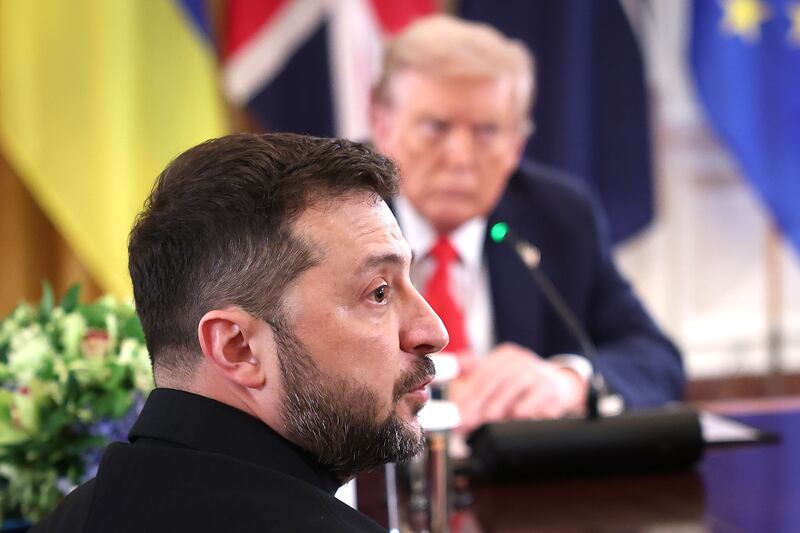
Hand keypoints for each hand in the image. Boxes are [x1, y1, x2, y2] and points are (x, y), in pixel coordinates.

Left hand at [449, 343, 588, 433]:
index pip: (481, 376)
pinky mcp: (552, 394)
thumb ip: (474, 370)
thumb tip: (452, 366)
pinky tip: (509, 426)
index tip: (455, 415)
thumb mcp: (501, 370)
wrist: (563, 386)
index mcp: (506, 356)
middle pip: (493, 385)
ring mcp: (539, 377)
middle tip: (464, 426)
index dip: (466, 397)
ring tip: (482, 428)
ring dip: (495, 415)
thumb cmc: (525, 382)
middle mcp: (522, 362)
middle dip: (475, 409)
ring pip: (511, 398)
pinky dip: (518, 420)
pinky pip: (531, 410)